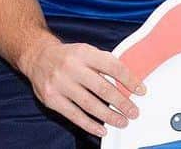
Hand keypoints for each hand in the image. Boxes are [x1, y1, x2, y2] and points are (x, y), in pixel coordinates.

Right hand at [20, 38, 144, 137]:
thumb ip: (106, 63)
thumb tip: (128, 81)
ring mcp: (60, 84)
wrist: (39, 57)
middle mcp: (72, 68)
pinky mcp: (52, 99)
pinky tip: (101, 129)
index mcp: (85, 53)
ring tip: (122, 121)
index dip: (129, 80)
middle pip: (102, 89)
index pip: (113, 67)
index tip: (141, 91)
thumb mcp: (88, 51)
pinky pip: (74, 115)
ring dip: (108, 116)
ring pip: (89, 104)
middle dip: (121, 102)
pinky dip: (89, 125)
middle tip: (134, 112)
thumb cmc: (70, 56)